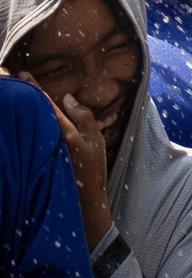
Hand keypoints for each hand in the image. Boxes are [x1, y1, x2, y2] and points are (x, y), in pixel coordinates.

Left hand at [18, 72, 111, 250]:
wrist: (83, 203)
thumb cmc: (92, 171)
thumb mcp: (96, 140)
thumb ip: (84, 117)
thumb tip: (67, 98)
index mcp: (64, 132)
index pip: (45, 104)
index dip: (34, 88)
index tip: (21, 74)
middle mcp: (48, 139)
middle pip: (31, 112)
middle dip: (19, 95)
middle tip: (4, 77)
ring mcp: (39, 151)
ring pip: (26, 125)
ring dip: (17, 110)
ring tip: (7, 96)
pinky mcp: (35, 160)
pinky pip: (27, 137)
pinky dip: (21, 126)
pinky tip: (15, 121)